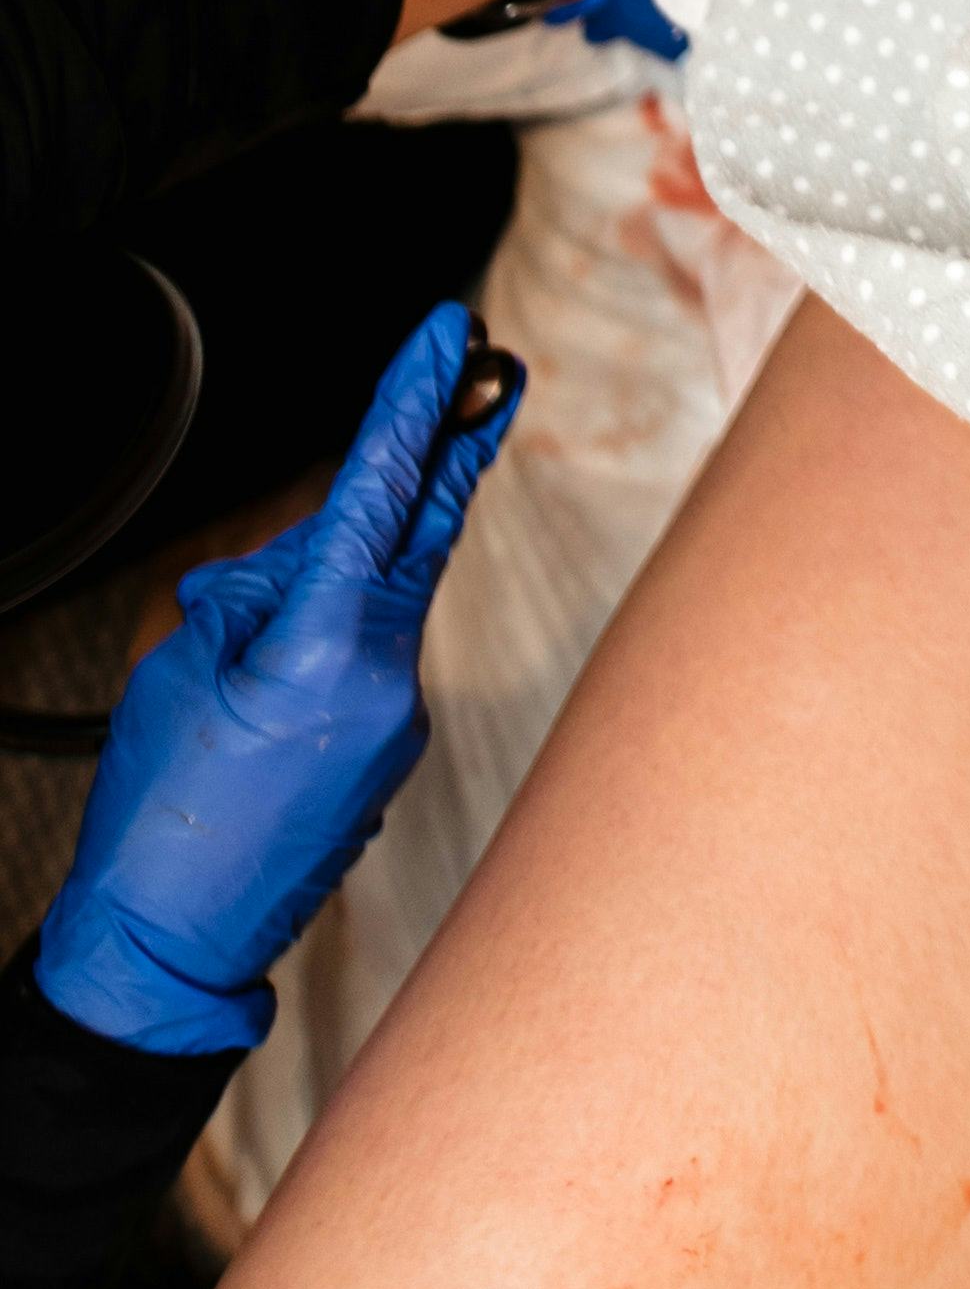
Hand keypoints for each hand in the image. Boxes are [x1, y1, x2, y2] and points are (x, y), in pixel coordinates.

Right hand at [35, 303, 519, 1056]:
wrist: (167, 950)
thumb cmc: (158, 818)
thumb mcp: (181, 668)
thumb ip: (255, 590)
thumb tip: (307, 556)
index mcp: (329, 648)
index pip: (381, 492)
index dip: (414, 403)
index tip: (450, 337)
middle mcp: (388, 680)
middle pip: (427, 531)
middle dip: (456, 444)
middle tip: (491, 365)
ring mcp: (399, 720)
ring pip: (390, 594)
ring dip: (350, 568)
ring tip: (244, 640)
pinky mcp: (391, 750)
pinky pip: (375, 653)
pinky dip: (339, 631)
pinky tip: (269, 674)